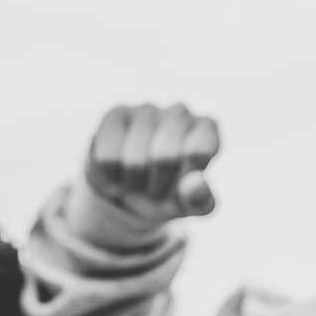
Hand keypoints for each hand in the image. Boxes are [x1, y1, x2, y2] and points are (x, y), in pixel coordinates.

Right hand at [84, 102, 221, 230]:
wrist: (133, 191)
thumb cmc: (172, 194)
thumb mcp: (191, 205)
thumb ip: (200, 199)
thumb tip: (197, 184)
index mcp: (206, 129)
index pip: (197, 153)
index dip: (185, 178)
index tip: (184, 186)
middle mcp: (179, 112)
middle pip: (164, 158)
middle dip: (159, 185)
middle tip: (159, 187)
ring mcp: (146, 110)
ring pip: (134, 161)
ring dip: (135, 184)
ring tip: (140, 179)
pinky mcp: (115, 114)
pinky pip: (108, 158)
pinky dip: (113, 178)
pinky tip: (120, 172)